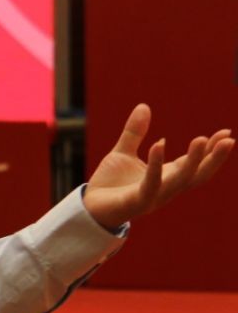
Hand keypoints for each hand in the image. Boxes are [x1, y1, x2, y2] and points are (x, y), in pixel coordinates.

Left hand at [84, 103, 232, 229]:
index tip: (226, 133)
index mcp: (165, 177)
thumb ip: (135, 132)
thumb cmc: (109, 184)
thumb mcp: (123, 152)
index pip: (193, 164)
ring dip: (193, 161)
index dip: (210, 151)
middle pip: (196, 175)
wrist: (89, 206)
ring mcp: (153, 196)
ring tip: (202, 139)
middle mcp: (165, 188)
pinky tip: (160, 143)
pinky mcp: (137, 201)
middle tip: (229, 140)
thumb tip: (144, 106)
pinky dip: (156, 164)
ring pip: (180, 180)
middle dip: (213, 158)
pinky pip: (151, 183)